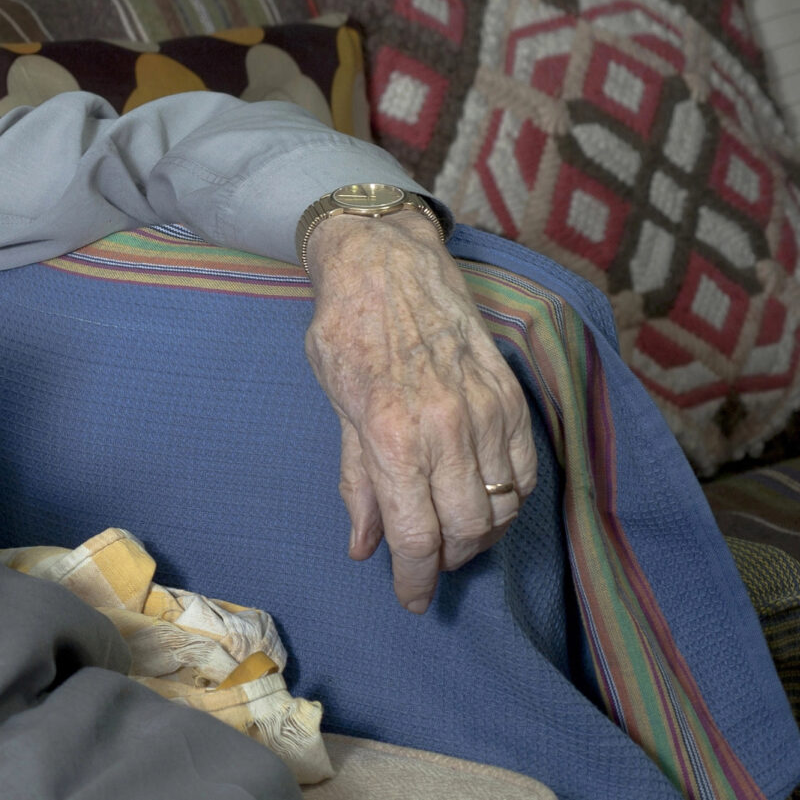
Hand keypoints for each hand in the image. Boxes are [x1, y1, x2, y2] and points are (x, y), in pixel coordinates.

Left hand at [302, 209, 537, 613]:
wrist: (388, 263)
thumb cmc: (348, 330)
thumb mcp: (337, 404)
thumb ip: (356, 478)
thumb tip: (364, 545)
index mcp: (391, 434)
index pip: (415, 534)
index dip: (415, 578)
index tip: (411, 599)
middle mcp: (446, 429)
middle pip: (465, 530)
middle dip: (446, 559)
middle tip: (427, 560)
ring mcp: (486, 412)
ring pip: (502, 506)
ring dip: (478, 533)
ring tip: (453, 532)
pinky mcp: (513, 398)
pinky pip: (526, 471)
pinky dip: (509, 497)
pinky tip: (485, 497)